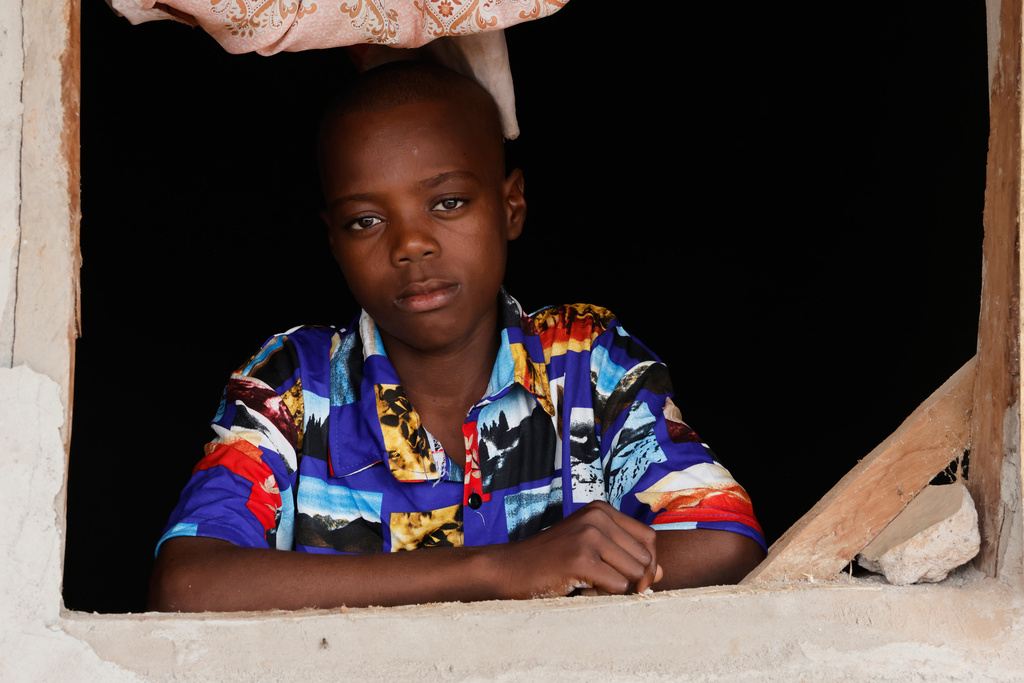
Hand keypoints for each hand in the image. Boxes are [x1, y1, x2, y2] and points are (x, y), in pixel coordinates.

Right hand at [497, 500, 661, 598]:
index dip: (647, 565)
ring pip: (635, 574)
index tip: (631, 581)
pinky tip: (580, 589)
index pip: (649, 539)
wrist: (509, 569)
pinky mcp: (581, 558)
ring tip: (589, 584)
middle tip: (600, 583)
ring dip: (617, 589)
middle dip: (632, 580)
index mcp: (601, 509)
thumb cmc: (551, 563)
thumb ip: (626, 558)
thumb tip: (661, 573)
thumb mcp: (592, 552)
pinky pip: (617, 587)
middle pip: (645, 558)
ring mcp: (589, 535)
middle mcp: (597, 516)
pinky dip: (603, 595)